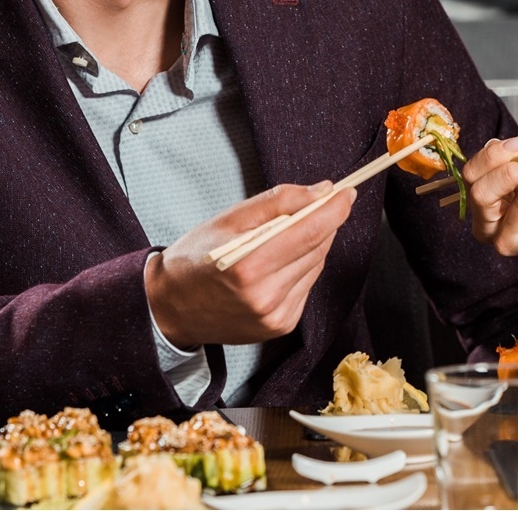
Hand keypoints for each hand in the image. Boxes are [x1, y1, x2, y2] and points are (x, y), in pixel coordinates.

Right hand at [145, 182, 355, 347]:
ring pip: (316, 265)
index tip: (346, 192)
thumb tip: (322, 191)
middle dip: (322, 222)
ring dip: (311, 245)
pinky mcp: (281, 326)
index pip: (311, 231)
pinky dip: (301, 268)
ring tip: (283, 238)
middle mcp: (266, 296)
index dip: (334, 208)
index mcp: (249, 266)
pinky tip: (278, 264)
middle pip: (318, 247)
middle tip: (316, 204)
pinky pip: (307, 285)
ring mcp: (275, 316)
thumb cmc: (195, 258)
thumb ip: (278, 201)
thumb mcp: (229, 219)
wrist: (171, 307)